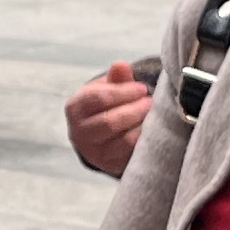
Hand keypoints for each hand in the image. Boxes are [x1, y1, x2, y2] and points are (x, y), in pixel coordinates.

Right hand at [65, 60, 151, 176]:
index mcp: (75, 108)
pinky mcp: (111, 165)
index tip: (142, 88)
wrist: (97, 135)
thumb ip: (116, 78)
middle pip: (110, 122)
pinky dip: (145, 140)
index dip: (124, 92)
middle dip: (134, 110)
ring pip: (123, 141)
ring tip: (154, 114)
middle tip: (151, 102)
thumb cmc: (105, 105)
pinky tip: (153, 128)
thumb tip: (121, 65)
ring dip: (142, 125)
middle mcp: (79, 133)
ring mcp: (94, 152)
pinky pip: (132, 154)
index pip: (99, 99)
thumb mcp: (106, 88)